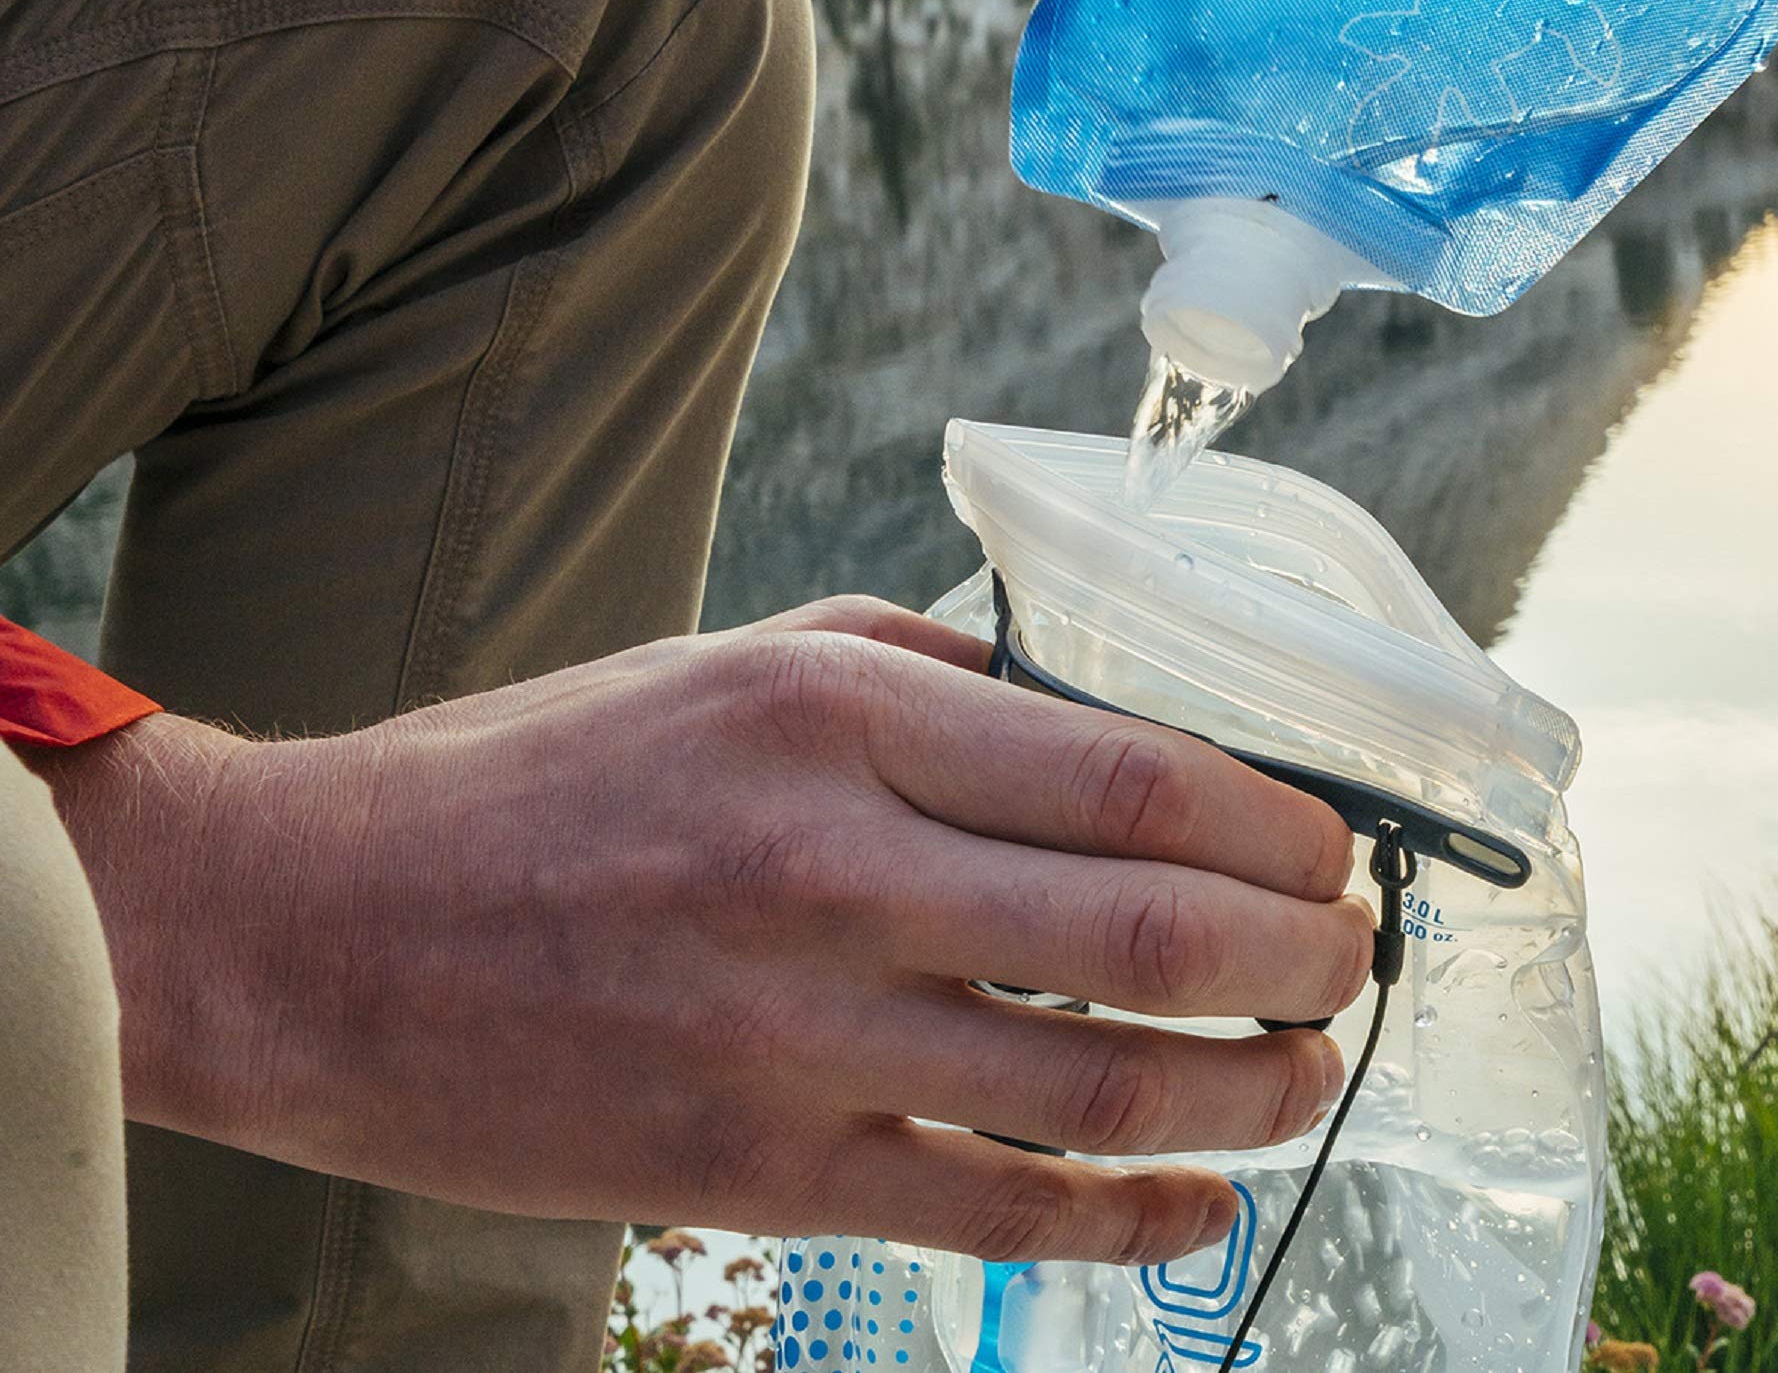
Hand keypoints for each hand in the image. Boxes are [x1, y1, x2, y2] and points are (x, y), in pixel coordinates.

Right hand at [36, 598, 1370, 1262]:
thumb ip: (927, 669)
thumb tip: (1096, 712)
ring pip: (1092, 1086)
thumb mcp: (737, 659)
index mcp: (835, 719)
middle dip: (1296, 951)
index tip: (1327, 842)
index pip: (1125, 772)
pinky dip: (1120, 1221)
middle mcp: (831, 869)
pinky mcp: (753, 1169)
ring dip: (1245, 1088)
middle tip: (1352, 954)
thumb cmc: (540, 775)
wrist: (321, 931)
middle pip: (1144, 927)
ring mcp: (794, 1036)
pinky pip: (985, 1209)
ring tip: (1313, 1070)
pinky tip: (1195, 1204)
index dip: (1267, 820)